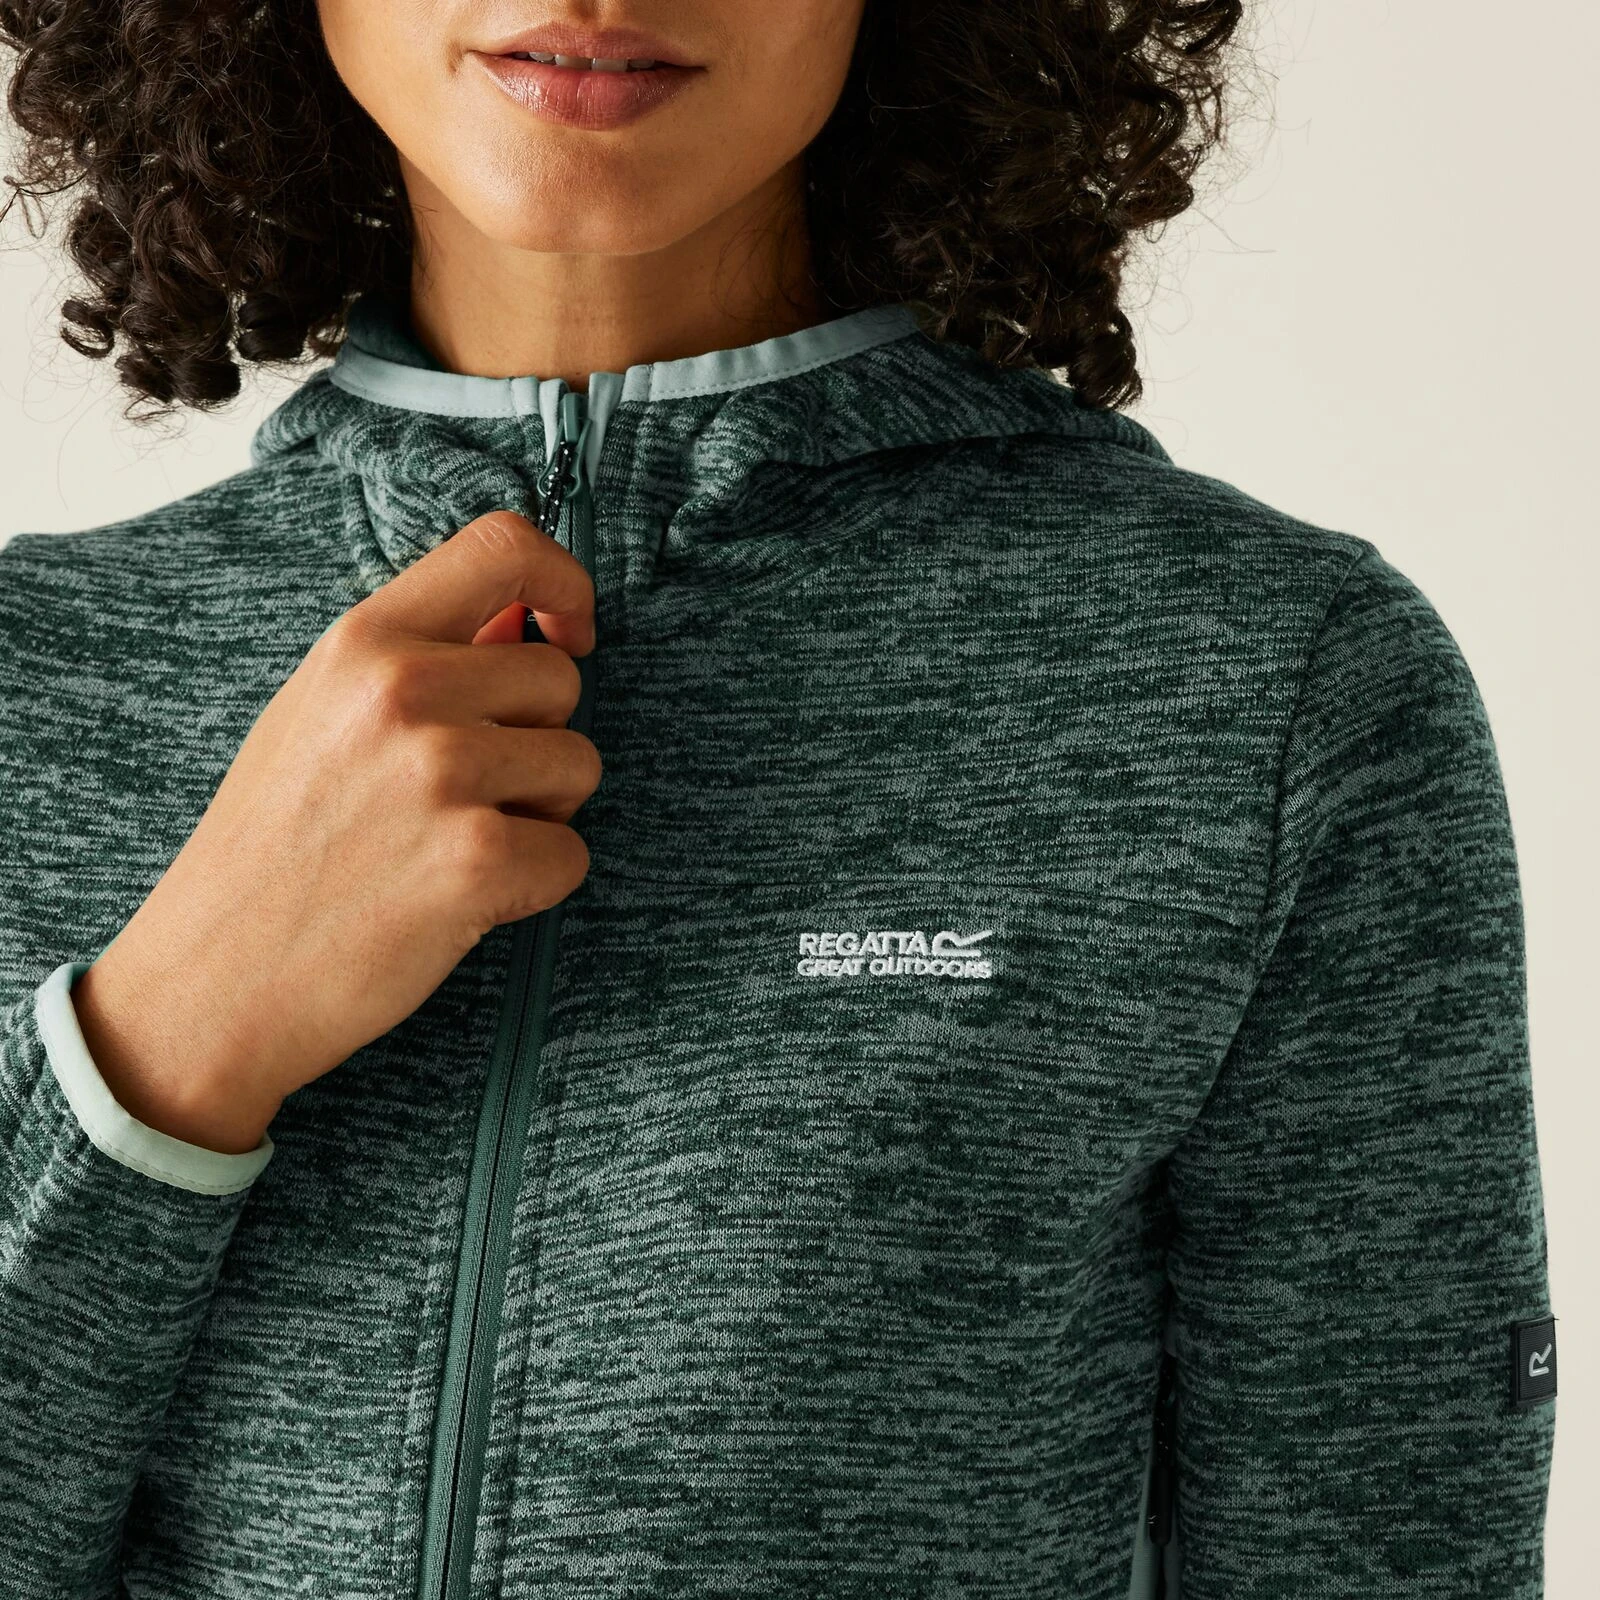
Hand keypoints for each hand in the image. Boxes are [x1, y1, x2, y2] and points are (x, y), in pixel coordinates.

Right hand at [71, 510, 599, 1154]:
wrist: (214, 977)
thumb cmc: (274, 846)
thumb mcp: (321, 714)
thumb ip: (423, 657)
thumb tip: (525, 619)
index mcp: (365, 640)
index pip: (506, 547)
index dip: (563, 583)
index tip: (569, 630)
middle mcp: (405, 691)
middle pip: (561, 679)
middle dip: (535, 739)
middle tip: (459, 796)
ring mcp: (443, 773)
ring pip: (580, 765)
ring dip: (541, 812)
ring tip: (450, 844)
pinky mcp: (477, 860)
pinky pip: (573, 855)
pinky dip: (535, 884)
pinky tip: (459, 899)